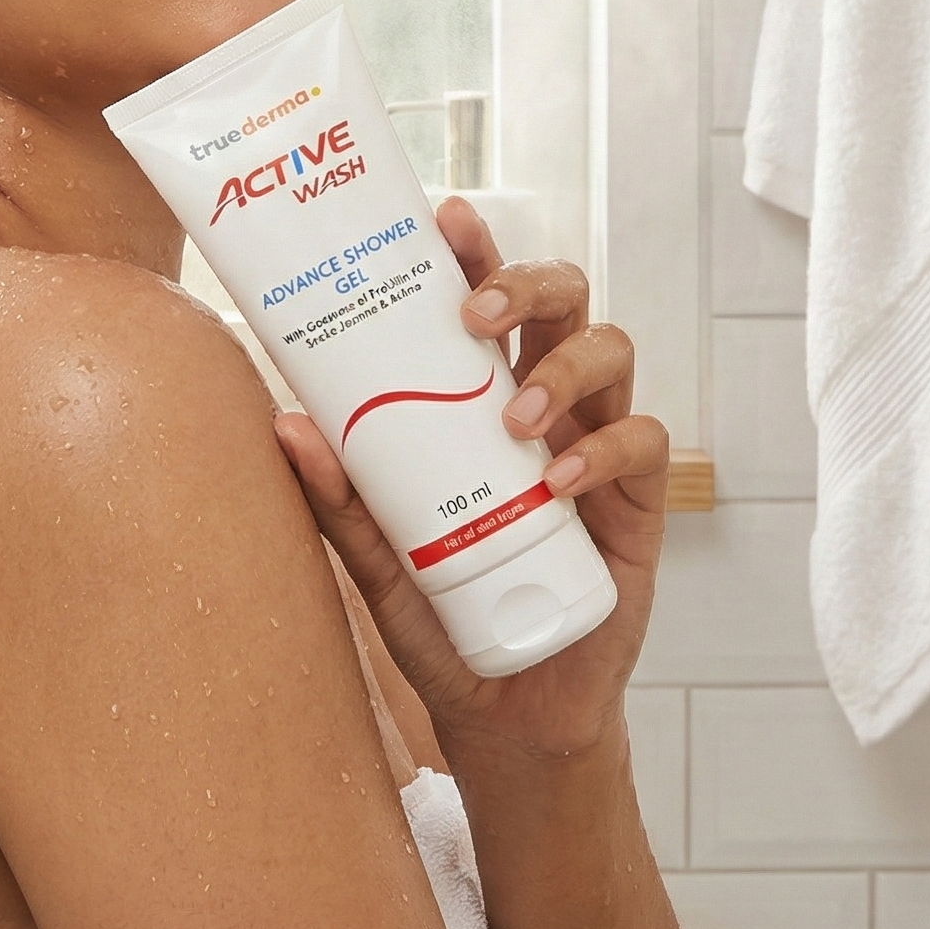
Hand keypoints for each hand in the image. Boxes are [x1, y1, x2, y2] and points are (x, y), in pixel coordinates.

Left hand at [271, 195, 668, 769]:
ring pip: (612, 351)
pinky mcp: (638, 504)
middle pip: (564, 298)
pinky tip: (556, 481)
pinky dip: (603, 450)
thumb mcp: (379, 559)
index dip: (477, 249)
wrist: (507, 712)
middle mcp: (547, 402)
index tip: (446, 216)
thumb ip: (341, 499)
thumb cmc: (444, 616)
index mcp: (486, 393)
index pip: (489, 297)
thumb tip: (285, 424)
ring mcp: (597, 445)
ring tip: (514, 418)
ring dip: (563, 368)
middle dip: (527, 283)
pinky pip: (644, 442)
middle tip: (476, 312)